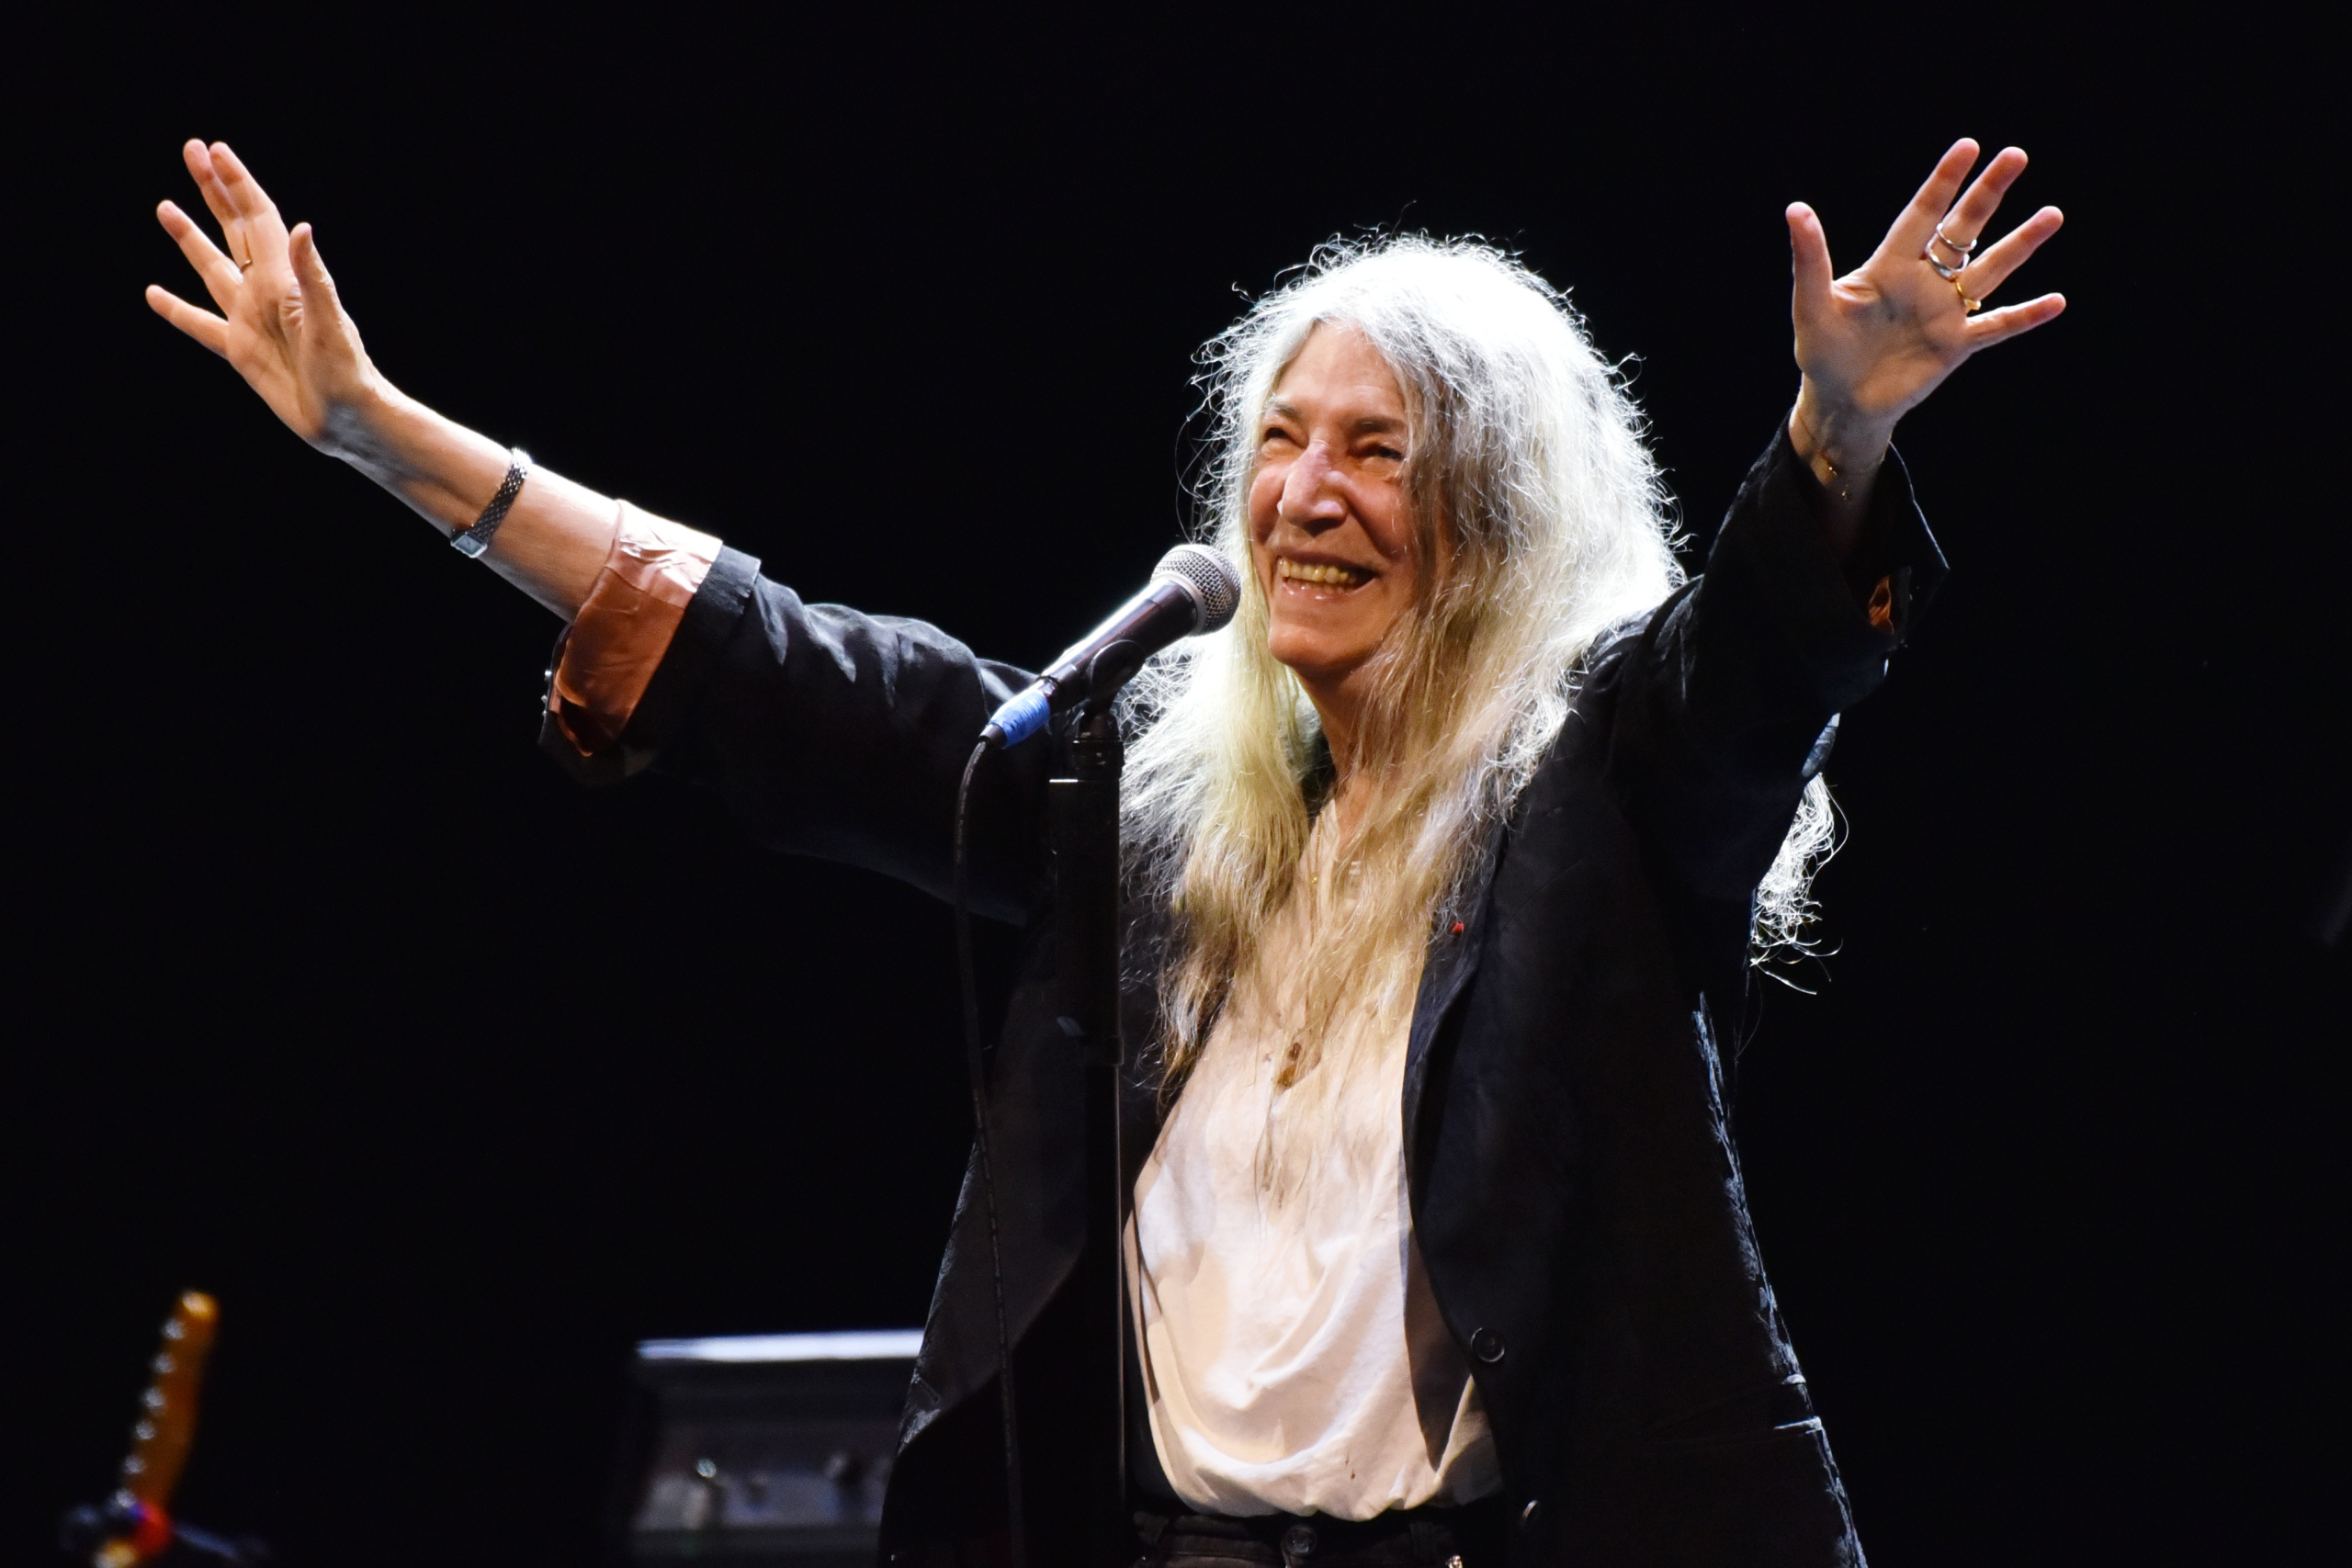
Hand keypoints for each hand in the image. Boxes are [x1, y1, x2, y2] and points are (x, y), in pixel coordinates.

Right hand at [147, 140, 383, 454]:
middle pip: (234, 230)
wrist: (350, 421)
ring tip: (165, 207)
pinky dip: (177, 309)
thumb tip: (302, 228)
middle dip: (213, 190)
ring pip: (213, 269)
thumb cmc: (348, 374)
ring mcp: (252, 321)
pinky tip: (155, 294)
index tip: (215, 150)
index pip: (258, 220)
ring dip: (191, 238)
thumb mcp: (329, 324)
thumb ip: (314, 277)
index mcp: (285, 281)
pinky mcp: (242, 352)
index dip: (237, 183)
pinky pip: (201, 325)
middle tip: (191, 149)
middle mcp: (266, 293)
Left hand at [1786, 139, 2065, 475]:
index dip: (1944, 182)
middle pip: (1962, 229)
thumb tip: (1795, 209)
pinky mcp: (1955, 346)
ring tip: (2053, 214)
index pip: (1922, 214)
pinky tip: (2057, 301)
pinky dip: (2025, 316)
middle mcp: (1923, 281)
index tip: (1968, 145)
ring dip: (2020, 244)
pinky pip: (1997, 327)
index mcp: (1889, 265)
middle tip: (2017, 155)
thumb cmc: (1821, 351)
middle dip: (1988, 194)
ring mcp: (1944, 312)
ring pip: (1989, 270)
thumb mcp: (1812, 305)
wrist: (1840, 403)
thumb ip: (1810, 259)